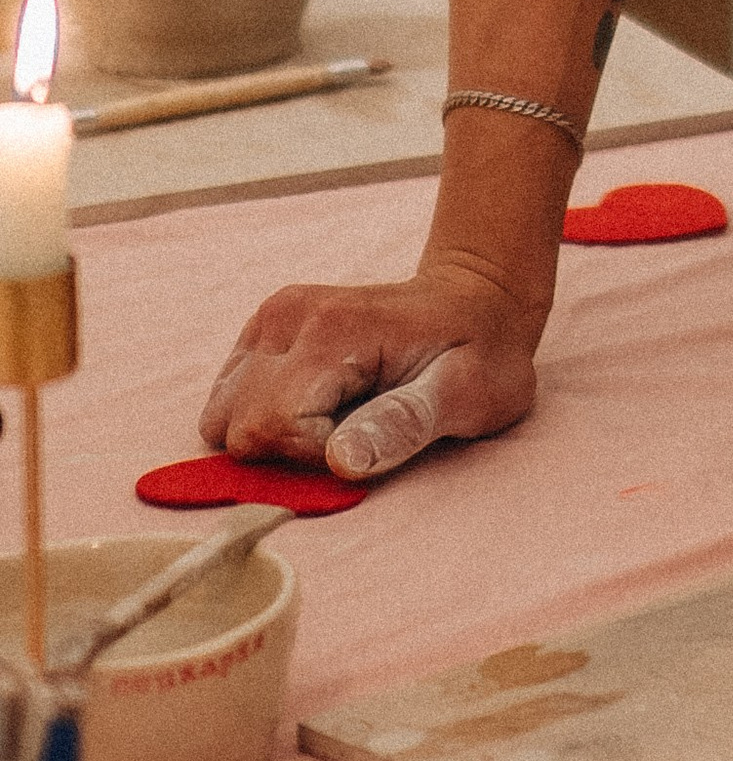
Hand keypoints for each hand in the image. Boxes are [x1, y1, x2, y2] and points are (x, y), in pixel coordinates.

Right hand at [198, 258, 541, 481]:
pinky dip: (263, 417)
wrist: (476, 299)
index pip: (272, 428)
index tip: (370, 440)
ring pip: (224, 416)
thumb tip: (341, 460)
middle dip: (290, 450)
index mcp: (331, 331)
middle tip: (357, 430)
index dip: (315, 457)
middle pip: (240, 426)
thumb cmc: (480, 354)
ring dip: (272, 435)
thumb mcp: (467, 394)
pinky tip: (317, 406)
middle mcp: (288, 316)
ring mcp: (271, 319)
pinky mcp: (265, 328)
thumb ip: (404, 424)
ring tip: (337, 418)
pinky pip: (229, 398)